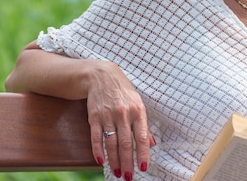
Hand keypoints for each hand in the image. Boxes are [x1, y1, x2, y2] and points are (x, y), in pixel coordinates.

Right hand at [86, 61, 155, 180]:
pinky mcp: (94, 117)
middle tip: (129, 176)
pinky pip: (96, 137)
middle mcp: (124, 114)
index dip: (143, 154)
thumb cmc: (123, 92)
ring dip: (114, 160)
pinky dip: (98, 151)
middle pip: (126, 143)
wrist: (102, 76)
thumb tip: (153, 144)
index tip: (143, 167)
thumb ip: (144, 125)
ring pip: (111, 143)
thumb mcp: (138, 103)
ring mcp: (108, 115)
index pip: (142, 137)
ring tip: (118, 172)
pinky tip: (101, 161)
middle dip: (128, 162)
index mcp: (138, 111)